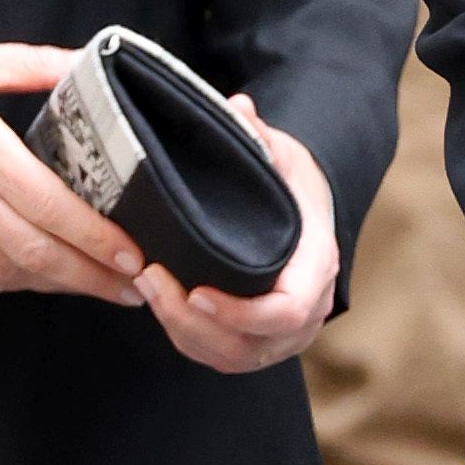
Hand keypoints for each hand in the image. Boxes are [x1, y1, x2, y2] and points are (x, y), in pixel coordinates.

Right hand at [0, 35, 149, 300]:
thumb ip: (29, 64)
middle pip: (41, 257)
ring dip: (55, 286)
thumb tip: (83, 60)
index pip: (57, 210)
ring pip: (7, 274)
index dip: (103, 241)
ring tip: (94, 285)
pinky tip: (30, 279)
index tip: (138, 255)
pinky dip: (6, 283)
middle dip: (95, 279)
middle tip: (134, 288)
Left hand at [133, 107, 340, 379]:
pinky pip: (219, 356)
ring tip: (146, 286)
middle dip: (192, 321)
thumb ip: (260, 137)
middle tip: (150, 278)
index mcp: (317, 266)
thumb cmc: (293, 186)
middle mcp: (306, 312)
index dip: (239, 311)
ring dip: (181, 330)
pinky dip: (185, 337)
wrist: (307, 217)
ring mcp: (282, 336)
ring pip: (229, 356)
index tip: (194, 291)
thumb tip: (238, 108)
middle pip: (249, 345)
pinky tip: (158, 304)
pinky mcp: (257, 344)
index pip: (286, 309)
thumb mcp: (284, 154)